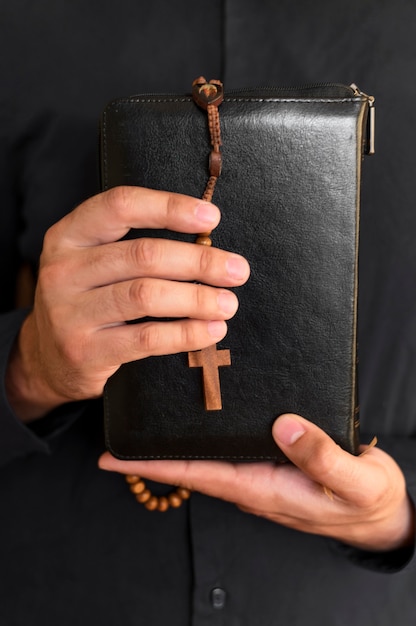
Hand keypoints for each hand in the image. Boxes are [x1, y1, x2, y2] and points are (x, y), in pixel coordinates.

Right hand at [6, 186, 249, 420]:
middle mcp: (63, 270)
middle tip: (237, 270)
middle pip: (143, 255)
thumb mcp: (95, 263)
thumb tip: (206, 238)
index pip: (120, 206)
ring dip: (197, 299)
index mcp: (68, 236)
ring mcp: (69, 313)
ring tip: (228, 303)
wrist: (49, 358)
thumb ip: (135, 246)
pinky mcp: (85, 351)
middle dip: (199, 261)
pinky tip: (211, 330)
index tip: (212, 217)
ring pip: (146, 296)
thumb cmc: (89, 300)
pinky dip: (186, 334)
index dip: (169, 207)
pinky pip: (146, 339)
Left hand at [99, 413, 414, 551]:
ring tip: (148, 416)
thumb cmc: (366, 500)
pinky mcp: (272, 457)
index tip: (113, 459)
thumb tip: (284, 426)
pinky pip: (229, 444)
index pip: (198, 474)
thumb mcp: (353, 481)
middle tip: (119, 428)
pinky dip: (207, 430)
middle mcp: (252, 480)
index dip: (153, 466)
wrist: (379, 511)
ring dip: (177, 438)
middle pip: (192, 463)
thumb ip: (321, 456)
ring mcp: (260, 469)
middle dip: (154, 450)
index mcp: (262, 488)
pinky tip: (201, 412)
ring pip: (208, 452)